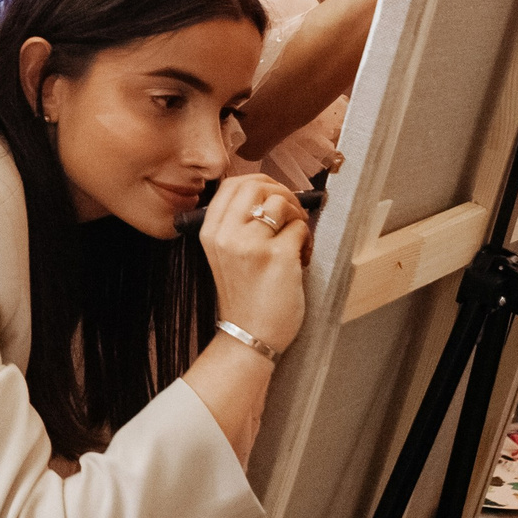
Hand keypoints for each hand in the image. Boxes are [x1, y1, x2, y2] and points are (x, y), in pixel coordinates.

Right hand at [198, 174, 309, 353]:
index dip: (258, 182)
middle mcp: (226, 234)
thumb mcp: (224, 254)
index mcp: (210, 232)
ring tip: (296, 237)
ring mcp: (251, 244)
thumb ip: (236, 224)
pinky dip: (306, 239)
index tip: (272, 193)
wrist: (249, 334)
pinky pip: (300, 228)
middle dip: (281, 192)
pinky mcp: (277, 256)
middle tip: (291, 212)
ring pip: (281, 202)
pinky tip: (301, 256)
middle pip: (256, 186)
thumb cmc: (244, 294)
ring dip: (297, 215)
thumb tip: (267, 193)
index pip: (231, 184)